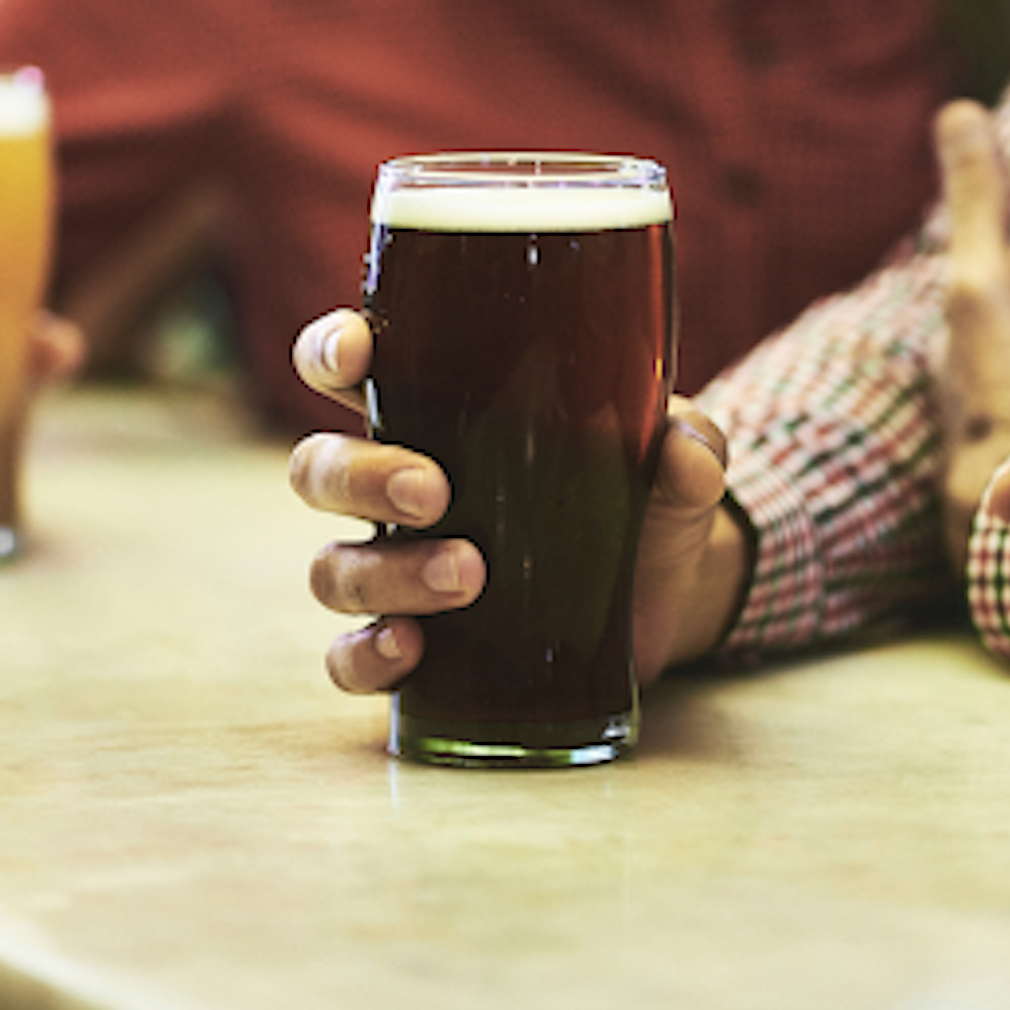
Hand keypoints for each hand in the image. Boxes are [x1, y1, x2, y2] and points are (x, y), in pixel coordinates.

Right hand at [290, 309, 742, 693]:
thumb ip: (689, 447)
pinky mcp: (416, 648)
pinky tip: (412, 651)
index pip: (351, 367)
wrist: (665, 598)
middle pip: (319, 469)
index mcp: (438, 413)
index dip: (330, 351)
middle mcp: (398, 488)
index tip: (355, 356)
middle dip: (362, 474)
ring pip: (331, 567)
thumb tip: (686, 450)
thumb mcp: (675, 466)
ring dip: (385, 572)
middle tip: (438, 491)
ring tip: (470, 576)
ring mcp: (398, 571)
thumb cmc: (643, 501)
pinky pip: (349, 658)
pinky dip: (366, 656)